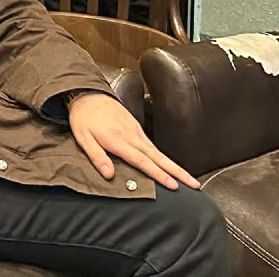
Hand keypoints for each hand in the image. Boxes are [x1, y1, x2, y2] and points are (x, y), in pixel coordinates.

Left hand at [67, 91, 198, 190]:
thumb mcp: (83, 137)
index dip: (159, 174)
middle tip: (195, 184)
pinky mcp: (136, 127)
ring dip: (174, 166)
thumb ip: (96, 156)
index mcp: (119, 141)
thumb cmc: (83, 118)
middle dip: (177, 172)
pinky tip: (168, 165)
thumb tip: (109, 175)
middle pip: (158, 157)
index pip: (143, 161)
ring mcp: (136, 131)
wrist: (86, 93)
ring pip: (158, 152)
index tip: (174, 185)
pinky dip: (163, 157)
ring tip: (189, 179)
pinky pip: (152, 145)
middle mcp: (132, 136)